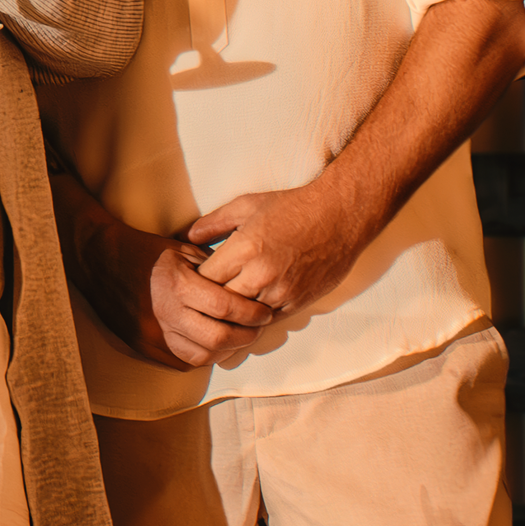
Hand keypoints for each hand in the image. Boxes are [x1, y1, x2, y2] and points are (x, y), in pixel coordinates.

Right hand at [70, 212, 269, 369]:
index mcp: (176, 284)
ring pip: (203, 356)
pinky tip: (210, 342)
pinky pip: (182, 361)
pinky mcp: (144, 345)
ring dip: (226, 349)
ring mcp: (153, 332)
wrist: (98, 260)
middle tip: (256, 327)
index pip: (227, 307)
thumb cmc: (145, 252)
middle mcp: (165, 312)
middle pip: (219, 338)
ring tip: (236, 336)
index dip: (252, 312)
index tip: (264, 312)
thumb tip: (247, 288)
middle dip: (246, 335)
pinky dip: (202, 355)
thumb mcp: (183, 250)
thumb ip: (215, 271)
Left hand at [189, 184, 372, 318]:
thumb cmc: (290, 207)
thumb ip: (211, 223)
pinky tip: (248, 310)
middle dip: (211, 299)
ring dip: (233, 312)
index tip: (193, 278)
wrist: (339, 216)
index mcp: (245, 249)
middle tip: (203, 297)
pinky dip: (256, 317)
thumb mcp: (244, 206)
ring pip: (244, 315)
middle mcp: (262, 274)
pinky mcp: (299, 302)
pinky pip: (268, 320)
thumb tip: (185, 237)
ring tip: (222, 308)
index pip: (206, 279)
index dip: (196, 280)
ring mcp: (282, 291)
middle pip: (222, 301)